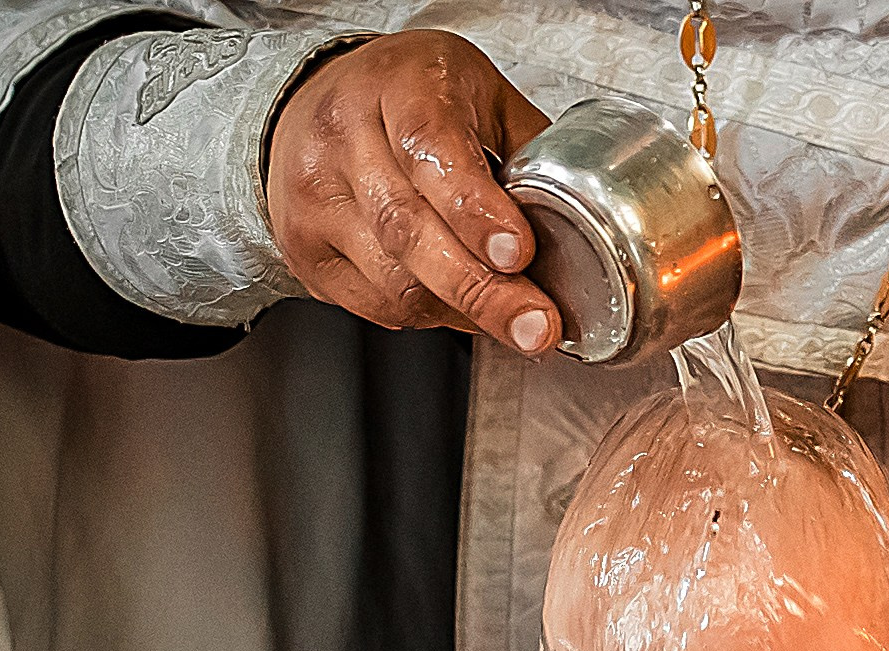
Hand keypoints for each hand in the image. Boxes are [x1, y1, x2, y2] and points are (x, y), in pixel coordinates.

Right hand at [266, 31, 560, 352]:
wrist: (313, 98)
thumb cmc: (409, 94)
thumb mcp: (480, 92)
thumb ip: (529, 148)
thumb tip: (583, 218)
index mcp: (401, 86)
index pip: (432, 152)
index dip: (476, 212)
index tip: (520, 254)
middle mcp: (345, 137)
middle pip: (410, 230)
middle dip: (483, 291)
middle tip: (535, 325)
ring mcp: (317, 196)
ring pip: (393, 278)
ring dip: (462, 311)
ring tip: (511, 315)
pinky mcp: (305, 247)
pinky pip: (375, 304)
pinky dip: (428, 316)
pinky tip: (457, 305)